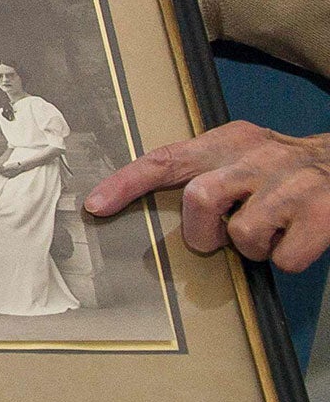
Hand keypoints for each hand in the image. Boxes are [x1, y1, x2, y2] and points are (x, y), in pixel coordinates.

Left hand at [87, 121, 329, 271]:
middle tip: (217, 238)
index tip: (95, 206)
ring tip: (269, 232)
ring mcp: (292, 184)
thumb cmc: (284, 170)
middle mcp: (257, 156)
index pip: (165, 159)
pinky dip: (285, 260)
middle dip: (201, 231)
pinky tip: (297, 239)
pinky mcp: (323, 214)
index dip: (126, 183)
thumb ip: (205, 173)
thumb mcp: (241, 155)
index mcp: (228, 141)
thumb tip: (160, 211)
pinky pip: (283, 258)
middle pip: (200, 199)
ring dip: (251, 247)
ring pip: (243, 234)